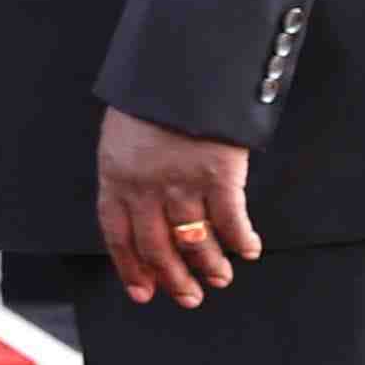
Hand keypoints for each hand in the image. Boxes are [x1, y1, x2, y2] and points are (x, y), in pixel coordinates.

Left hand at [96, 106, 258, 309]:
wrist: (180, 66)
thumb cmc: (151, 98)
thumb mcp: (122, 136)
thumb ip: (129, 173)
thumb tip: (140, 209)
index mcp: (115, 176)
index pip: (118, 235)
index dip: (131, 268)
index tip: (143, 292)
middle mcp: (145, 187)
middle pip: (156, 247)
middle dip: (173, 278)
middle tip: (188, 297)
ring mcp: (182, 183)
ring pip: (194, 240)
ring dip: (210, 266)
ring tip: (219, 279)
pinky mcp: (219, 174)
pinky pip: (231, 219)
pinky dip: (242, 240)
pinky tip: (249, 249)